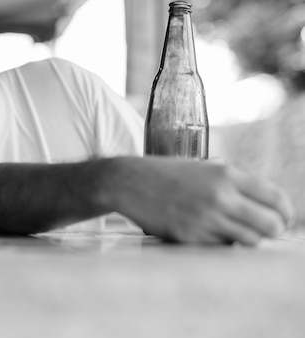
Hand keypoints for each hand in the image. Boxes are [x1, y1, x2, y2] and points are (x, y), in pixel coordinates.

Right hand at [109, 156, 294, 245]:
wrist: (129, 181)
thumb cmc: (165, 174)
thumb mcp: (203, 169)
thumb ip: (232, 185)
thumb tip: (262, 206)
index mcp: (226, 175)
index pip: (276, 198)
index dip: (286, 212)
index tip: (284, 218)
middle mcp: (220, 197)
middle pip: (270, 225)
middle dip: (272, 230)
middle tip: (265, 230)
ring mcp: (205, 218)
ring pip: (249, 240)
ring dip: (246, 238)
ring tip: (232, 229)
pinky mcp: (190, 236)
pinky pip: (221, 247)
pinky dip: (221, 243)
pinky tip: (207, 231)